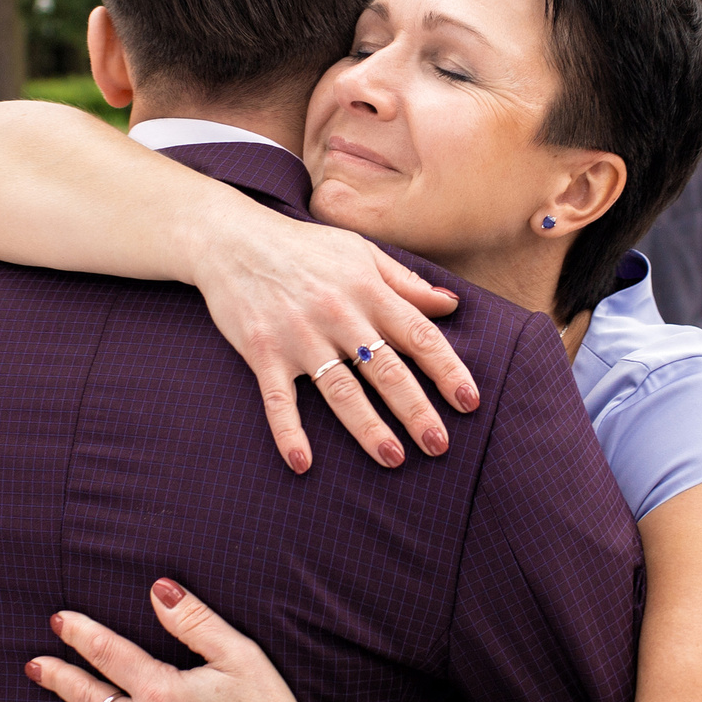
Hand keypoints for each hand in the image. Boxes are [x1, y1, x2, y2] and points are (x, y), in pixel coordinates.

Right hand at [192, 201, 474, 472]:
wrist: (232, 239)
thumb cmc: (304, 247)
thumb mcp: (361, 251)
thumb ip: (407, 282)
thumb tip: (453, 306)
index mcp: (368, 290)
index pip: (419, 335)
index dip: (448, 370)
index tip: (469, 401)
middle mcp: (338, 314)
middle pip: (386, 369)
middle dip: (415, 410)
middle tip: (440, 445)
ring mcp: (298, 335)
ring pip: (339, 389)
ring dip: (367, 427)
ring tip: (393, 458)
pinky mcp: (262, 351)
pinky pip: (277, 398)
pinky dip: (288, 431)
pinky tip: (302, 462)